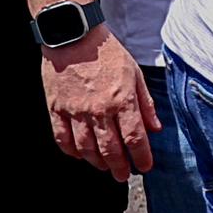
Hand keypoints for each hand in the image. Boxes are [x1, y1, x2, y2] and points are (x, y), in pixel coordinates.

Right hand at [41, 31, 157, 176]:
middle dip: (119, 168)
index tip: (145, 167)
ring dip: (97, 163)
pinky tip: (79, 155)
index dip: (141, 158)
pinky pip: (62, 139)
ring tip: (104, 167)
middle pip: (111, 150)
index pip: (135, 139)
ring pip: (86, 149)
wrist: (74, 37)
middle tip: (123, 175)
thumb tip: (155, 128)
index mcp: (122, 101)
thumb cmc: (107, 53)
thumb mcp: (135, 74)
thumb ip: (146, 104)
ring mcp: (75, 111)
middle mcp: (99, 110)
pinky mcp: (56, 108)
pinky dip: (71, 152)